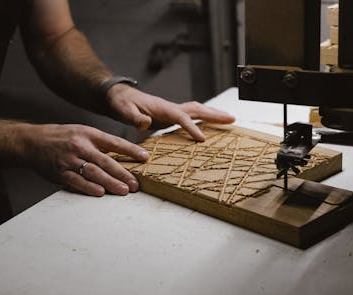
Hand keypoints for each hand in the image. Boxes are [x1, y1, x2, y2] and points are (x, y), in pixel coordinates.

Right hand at [20, 123, 149, 195]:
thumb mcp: (82, 133)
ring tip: (124, 190)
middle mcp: (80, 145)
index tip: (145, 157)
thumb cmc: (61, 137)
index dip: (131, 150)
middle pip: (106, 161)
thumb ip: (100, 144)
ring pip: (93, 172)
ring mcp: (69, 159)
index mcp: (89, 134)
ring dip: (110, 183)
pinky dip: (89, 187)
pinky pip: (76, 181)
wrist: (32, 141)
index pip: (114, 142)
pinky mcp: (60, 172)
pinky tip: (100, 193)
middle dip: (123, 173)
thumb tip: (123, 155)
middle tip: (136, 184)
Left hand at [104, 84, 234, 140]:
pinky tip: (212, 126)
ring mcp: (172, 111)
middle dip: (214, 115)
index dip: (192, 128)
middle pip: (196, 110)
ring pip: (197, 111)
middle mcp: (170, 107)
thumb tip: (146, 123)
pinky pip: (192, 117)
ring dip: (213, 115)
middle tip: (232, 120)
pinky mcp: (171, 115)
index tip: (202, 140)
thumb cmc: (121, 104)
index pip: (181, 117)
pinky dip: (204, 119)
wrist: (120, 97)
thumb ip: (134, 117)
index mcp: (161, 108)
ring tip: (229, 120)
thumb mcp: (123, 111)